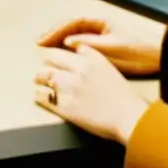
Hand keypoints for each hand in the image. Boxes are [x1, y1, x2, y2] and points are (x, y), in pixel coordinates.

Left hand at [34, 45, 149, 144]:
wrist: (130, 119)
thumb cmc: (124, 97)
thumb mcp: (108, 69)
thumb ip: (91, 59)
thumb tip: (77, 55)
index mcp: (90, 59)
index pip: (65, 49)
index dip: (57, 54)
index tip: (53, 57)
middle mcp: (78, 70)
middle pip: (51, 59)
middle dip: (46, 64)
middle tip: (43, 69)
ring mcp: (69, 87)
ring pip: (44, 76)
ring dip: (40, 78)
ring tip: (38, 80)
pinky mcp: (64, 106)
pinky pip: (44, 97)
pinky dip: (40, 96)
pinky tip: (39, 95)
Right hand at [38, 18, 160, 76]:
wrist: (160, 57)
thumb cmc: (141, 48)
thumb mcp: (114, 46)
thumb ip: (90, 43)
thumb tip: (68, 42)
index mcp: (101, 21)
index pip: (73, 21)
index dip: (57, 29)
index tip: (45, 39)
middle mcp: (98, 27)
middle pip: (70, 27)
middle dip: (53, 33)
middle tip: (39, 43)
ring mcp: (100, 38)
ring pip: (73, 36)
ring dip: (59, 41)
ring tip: (45, 50)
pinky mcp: (102, 50)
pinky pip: (80, 47)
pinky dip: (68, 50)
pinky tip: (62, 58)